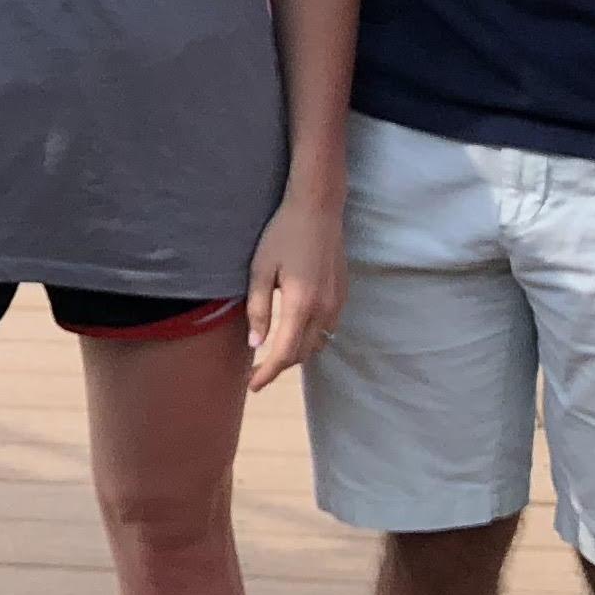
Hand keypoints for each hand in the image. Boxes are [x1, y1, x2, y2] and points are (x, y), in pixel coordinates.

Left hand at [243, 182, 344, 392]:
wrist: (318, 209)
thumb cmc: (283, 234)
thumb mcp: (260, 270)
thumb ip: (258, 309)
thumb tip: (255, 344)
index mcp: (301, 305)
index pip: (285, 354)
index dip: (267, 373)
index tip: (252, 385)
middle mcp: (324, 309)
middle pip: (302, 354)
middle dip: (280, 367)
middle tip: (256, 371)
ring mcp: (337, 303)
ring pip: (317, 344)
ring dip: (296, 353)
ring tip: (273, 354)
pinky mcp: (342, 295)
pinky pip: (327, 329)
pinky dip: (310, 338)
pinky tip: (294, 332)